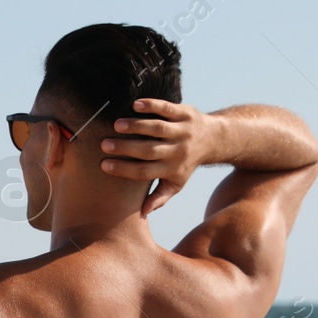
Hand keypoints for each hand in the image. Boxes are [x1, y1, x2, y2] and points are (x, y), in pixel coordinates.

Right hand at [99, 99, 210, 213]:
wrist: (214, 140)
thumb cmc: (186, 163)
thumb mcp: (176, 183)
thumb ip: (159, 197)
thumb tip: (142, 212)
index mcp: (172, 169)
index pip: (144, 171)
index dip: (124, 169)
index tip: (104, 165)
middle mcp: (178, 150)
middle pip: (148, 150)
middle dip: (125, 148)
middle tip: (105, 144)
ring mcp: (183, 131)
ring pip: (157, 129)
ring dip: (136, 126)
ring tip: (116, 125)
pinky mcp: (186, 114)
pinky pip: (168, 109)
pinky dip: (152, 106)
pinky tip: (136, 105)